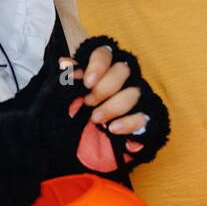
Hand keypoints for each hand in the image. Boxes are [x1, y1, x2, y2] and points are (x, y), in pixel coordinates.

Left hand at [56, 35, 170, 173]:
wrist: (83, 151)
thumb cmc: (73, 120)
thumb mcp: (62, 101)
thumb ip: (65, 82)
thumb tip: (65, 65)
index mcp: (100, 70)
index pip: (104, 54)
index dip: (97, 65)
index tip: (86, 83)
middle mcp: (121, 80)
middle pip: (123, 70)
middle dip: (105, 87)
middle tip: (88, 102)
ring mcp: (135, 99)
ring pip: (134, 91)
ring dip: (113, 106)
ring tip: (96, 119)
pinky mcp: (144, 120)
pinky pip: (143, 116)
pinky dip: (128, 122)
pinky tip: (112, 129)